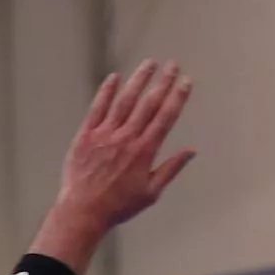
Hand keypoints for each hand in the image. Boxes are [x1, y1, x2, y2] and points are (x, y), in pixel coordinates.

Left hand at [34, 62, 197, 266]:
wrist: (83, 211)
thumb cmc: (118, 206)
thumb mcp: (151, 192)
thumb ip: (171, 168)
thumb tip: (191, 151)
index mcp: (145, 151)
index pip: (165, 117)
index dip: (177, 97)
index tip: (186, 81)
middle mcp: (126, 138)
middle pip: (148, 104)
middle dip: (163, 82)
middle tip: (173, 65)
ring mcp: (105, 135)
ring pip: (125, 101)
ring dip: (138, 80)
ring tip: (149, 64)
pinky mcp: (86, 135)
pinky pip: (97, 108)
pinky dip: (106, 92)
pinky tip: (114, 77)